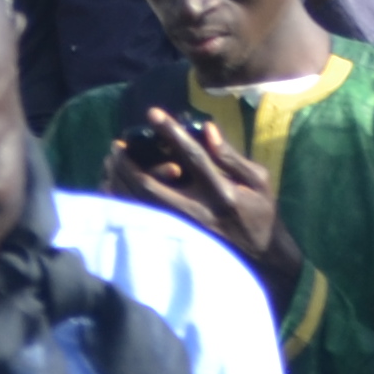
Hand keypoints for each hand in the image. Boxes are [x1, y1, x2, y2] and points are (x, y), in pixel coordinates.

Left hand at [111, 113, 298, 302]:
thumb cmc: (261, 215)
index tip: (152, 113)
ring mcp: (181, 230)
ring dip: (121, 182)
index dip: (170, 132)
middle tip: (116, 145)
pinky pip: (139, 222)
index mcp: (222, 192)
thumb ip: (231, 157)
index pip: (191, 156)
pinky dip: (122, 204)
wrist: (262, 259)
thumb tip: (206, 130)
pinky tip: (113, 188)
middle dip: (129, 163)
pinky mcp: (172, 242)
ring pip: (139, 205)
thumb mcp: (258, 181)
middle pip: (151, 185)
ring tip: (111, 162)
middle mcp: (197, 212)